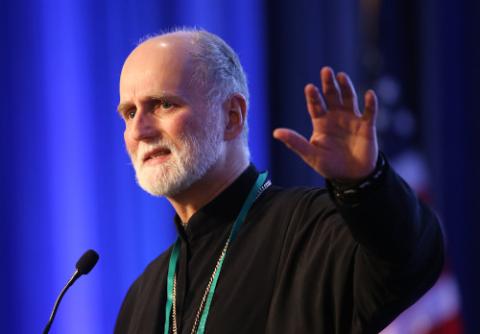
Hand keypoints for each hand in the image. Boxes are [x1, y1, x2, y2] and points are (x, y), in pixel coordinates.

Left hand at [273, 67, 377, 182]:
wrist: (352, 176)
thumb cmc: (329, 165)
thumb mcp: (310, 155)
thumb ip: (295, 142)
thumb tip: (275, 132)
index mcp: (321, 122)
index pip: (315, 105)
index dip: (313, 96)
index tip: (309, 87)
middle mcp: (335, 116)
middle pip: (331, 96)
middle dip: (328, 84)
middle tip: (325, 70)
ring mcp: (352, 119)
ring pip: (349, 99)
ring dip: (346, 87)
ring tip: (342, 76)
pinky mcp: (367, 126)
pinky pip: (369, 112)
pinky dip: (370, 104)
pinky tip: (369, 94)